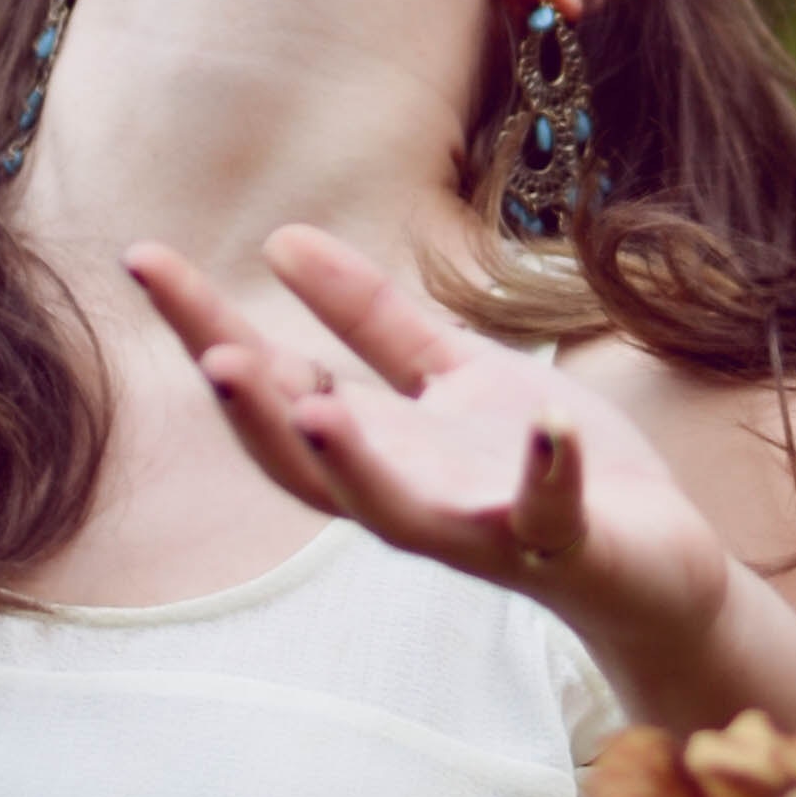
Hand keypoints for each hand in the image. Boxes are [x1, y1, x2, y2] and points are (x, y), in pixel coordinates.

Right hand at [127, 226, 730, 677]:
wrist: (650, 555)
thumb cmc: (535, 463)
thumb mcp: (449, 374)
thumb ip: (370, 322)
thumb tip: (279, 241)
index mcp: (377, 447)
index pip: (274, 387)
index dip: (206, 329)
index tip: (145, 258)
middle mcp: (409, 497)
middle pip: (309, 463)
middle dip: (259, 416)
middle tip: (210, 356)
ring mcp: (482, 529)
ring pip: (400, 512)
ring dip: (359, 465)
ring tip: (319, 406)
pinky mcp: (562, 544)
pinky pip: (550, 512)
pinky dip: (549, 471)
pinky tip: (552, 421)